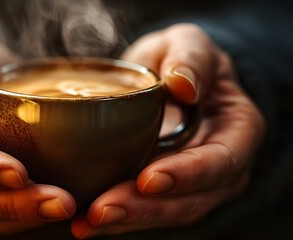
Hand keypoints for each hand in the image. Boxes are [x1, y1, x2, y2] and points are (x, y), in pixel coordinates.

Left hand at [71, 24, 264, 237]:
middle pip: (190, 199)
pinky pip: (143, 209)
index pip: (220, 161)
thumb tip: (185, 84)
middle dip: (146, 208)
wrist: (165, 77)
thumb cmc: (180, 59)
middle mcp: (220, 167)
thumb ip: (191, 58)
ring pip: (164, 213)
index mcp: (237, 131)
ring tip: (89, 222)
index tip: (149, 179)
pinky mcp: (162, 189)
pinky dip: (115, 219)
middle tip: (103, 210)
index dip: (187, 174)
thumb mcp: (188, 43)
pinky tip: (85, 223)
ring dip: (126, 220)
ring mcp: (191, 184)